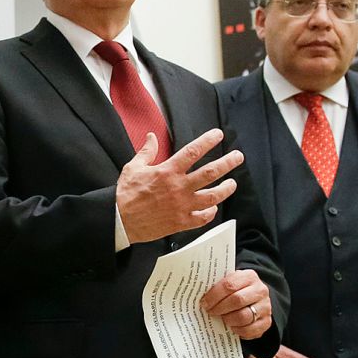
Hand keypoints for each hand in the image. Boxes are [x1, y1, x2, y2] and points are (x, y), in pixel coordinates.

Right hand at [116, 129, 241, 243]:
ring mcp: (182, 206)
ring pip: (212, 196)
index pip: (193, 152)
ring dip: (226, 189)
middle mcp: (179, 188)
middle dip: (227, 163)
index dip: (207, 141)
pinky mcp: (181, 222)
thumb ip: (146, 152)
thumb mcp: (133, 167)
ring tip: (232, 183)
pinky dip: (210, 212)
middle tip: (238, 157)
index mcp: (167, 172)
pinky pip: (202, 218)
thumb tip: (152, 137)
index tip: (218, 135)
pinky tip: (213, 208)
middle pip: (210, 173)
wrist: (120, 221)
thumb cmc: (125, 195)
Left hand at [201, 269, 272, 339]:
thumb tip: (198, 295)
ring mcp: (265, 307)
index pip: (230, 284)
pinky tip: (231, 326)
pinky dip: (237, 330)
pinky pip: (249, 330)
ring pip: (243, 316)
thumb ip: (218, 286)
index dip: (214, 295)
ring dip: (228, 319)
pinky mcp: (266, 322)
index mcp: (249, 276)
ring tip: (221, 318)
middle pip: (237, 300)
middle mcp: (260, 290)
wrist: (256, 299)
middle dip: (219, 308)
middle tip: (210, 311)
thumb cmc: (237, 291)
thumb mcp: (230, 282)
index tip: (204, 302)